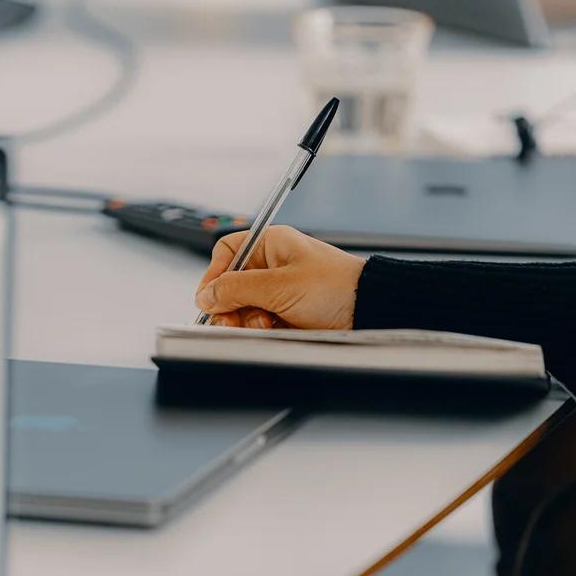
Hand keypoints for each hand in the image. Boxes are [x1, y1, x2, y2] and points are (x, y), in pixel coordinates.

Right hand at [194, 226, 365, 329]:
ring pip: (242, 308)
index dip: (214, 274)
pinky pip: (258, 323)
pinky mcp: (285, 315)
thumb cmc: (336, 288)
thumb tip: (207, 294)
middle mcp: (272, 266)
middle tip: (233, 320)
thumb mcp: (280, 286)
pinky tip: (273, 331)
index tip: (209, 298)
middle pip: (230, 286)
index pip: (227, 253)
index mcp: (271, 245)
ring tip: (264, 324)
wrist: (369, 312)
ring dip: (246, 320)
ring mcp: (278, 292)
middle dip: (230, 305)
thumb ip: (237, 289)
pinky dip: (260, 330)